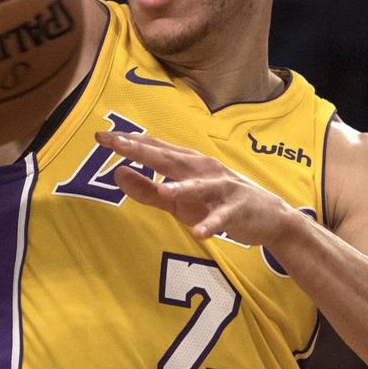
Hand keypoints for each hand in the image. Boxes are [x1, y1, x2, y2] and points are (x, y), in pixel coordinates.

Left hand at [94, 131, 303, 246]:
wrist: (267, 216)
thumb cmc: (215, 203)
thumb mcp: (176, 200)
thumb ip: (145, 190)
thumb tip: (117, 173)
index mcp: (186, 163)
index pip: (152, 148)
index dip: (127, 142)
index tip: (100, 136)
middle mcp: (202, 169)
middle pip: (169, 159)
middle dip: (142, 151)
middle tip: (117, 145)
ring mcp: (220, 188)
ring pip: (198, 186)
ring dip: (181, 188)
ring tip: (162, 190)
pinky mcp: (235, 210)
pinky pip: (221, 218)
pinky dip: (211, 224)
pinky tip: (199, 232)